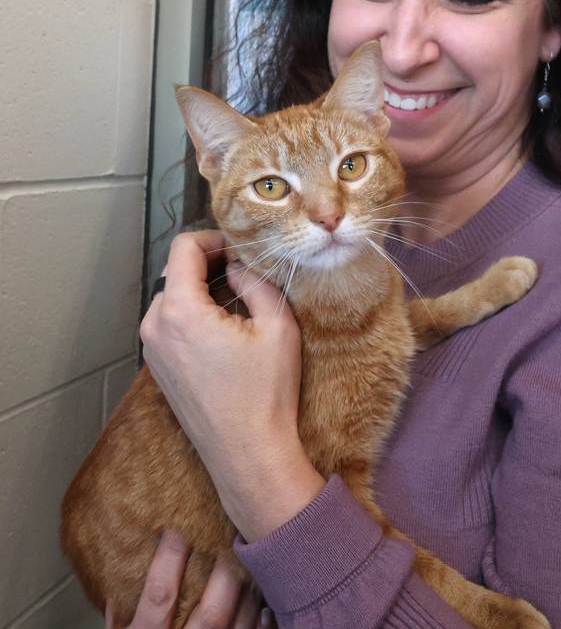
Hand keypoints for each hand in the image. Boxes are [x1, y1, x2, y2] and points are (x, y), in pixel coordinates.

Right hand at [104, 531, 263, 627]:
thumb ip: (119, 619)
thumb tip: (119, 583)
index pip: (159, 598)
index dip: (168, 562)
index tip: (176, 529)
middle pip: (211, 613)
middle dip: (225, 574)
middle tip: (232, 537)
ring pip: (237, 626)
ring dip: (248, 592)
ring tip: (252, 560)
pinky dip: (261, 622)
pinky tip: (263, 603)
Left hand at [140, 231, 324, 540]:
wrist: (248, 453)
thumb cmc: (265, 391)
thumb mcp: (277, 326)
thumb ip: (256, 282)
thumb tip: (238, 267)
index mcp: (180, 311)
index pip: (183, 248)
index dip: (214, 238)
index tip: (241, 249)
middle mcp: (155, 327)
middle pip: (177, 273)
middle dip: (209, 265)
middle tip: (245, 273)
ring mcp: (152, 351)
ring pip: (173, 299)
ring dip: (202, 291)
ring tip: (238, 302)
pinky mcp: (159, 370)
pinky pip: (171, 325)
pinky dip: (194, 316)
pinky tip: (225, 331)